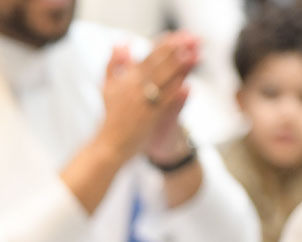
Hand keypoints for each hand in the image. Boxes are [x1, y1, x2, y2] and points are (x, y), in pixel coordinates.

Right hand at [95, 33, 197, 163]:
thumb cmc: (111, 117)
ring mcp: (142, 101)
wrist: (109, 145)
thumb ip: (114, 63)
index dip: (166, 44)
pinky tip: (187, 82)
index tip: (181, 35)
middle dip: (177, 50)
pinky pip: (164, 100)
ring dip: (180, 66)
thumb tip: (121, 42)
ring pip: (163, 79)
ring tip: (195, 54)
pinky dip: (175, 90)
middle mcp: (134, 87)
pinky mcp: (150, 116)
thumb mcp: (107, 87)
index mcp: (126, 78)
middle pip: (158, 63)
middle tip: (194, 38)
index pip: (149, 56)